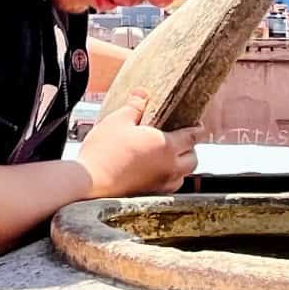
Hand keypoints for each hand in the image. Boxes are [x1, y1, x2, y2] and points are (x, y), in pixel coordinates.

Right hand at [77, 91, 201, 198]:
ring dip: (181, 165)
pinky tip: (157, 171)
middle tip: (182, 141)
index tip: (198, 126)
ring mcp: (161, 184)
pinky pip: (170, 186)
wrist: (89, 182)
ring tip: (170, 157)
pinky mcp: (151, 194)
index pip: (192, 137)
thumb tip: (142, 95)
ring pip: (183, 175)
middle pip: (193, 159)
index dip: (197, 130)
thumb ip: (134, 107)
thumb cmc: (103, 151)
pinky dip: (170, 178)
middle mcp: (169, 167)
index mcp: (166, 146)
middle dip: (191, 149)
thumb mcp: (118, 120)